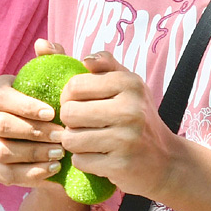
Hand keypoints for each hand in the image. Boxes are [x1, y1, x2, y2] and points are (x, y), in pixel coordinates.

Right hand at [0, 38, 67, 186]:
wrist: (50, 144)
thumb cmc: (53, 107)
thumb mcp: (55, 83)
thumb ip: (52, 60)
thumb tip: (43, 44)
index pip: (2, 97)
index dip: (25, 106)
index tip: (52, 113)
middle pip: (1, 125)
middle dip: (34, 133)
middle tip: (62, 138)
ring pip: (1, 151)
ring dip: (33, 155)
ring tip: (59, 155)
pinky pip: (4, 174)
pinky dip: (29, 175)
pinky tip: (51, 171)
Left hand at [59, 49, 181, 199]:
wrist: (166, 160)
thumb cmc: (135, 115)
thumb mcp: (123, 83)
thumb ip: (94, 62)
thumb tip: (44, 45)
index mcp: (129, 83)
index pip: (74, 86)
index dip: (69, 97)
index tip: (80, 103)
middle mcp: (131, 109)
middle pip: (69, 113)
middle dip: (71, 122)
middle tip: (86, 125)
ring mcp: (127, 139)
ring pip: (70, 139)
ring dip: (76, 143)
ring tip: (92, 140)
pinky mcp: (121, 165)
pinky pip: (80, 161)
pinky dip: (85, 161)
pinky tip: (100, 157)